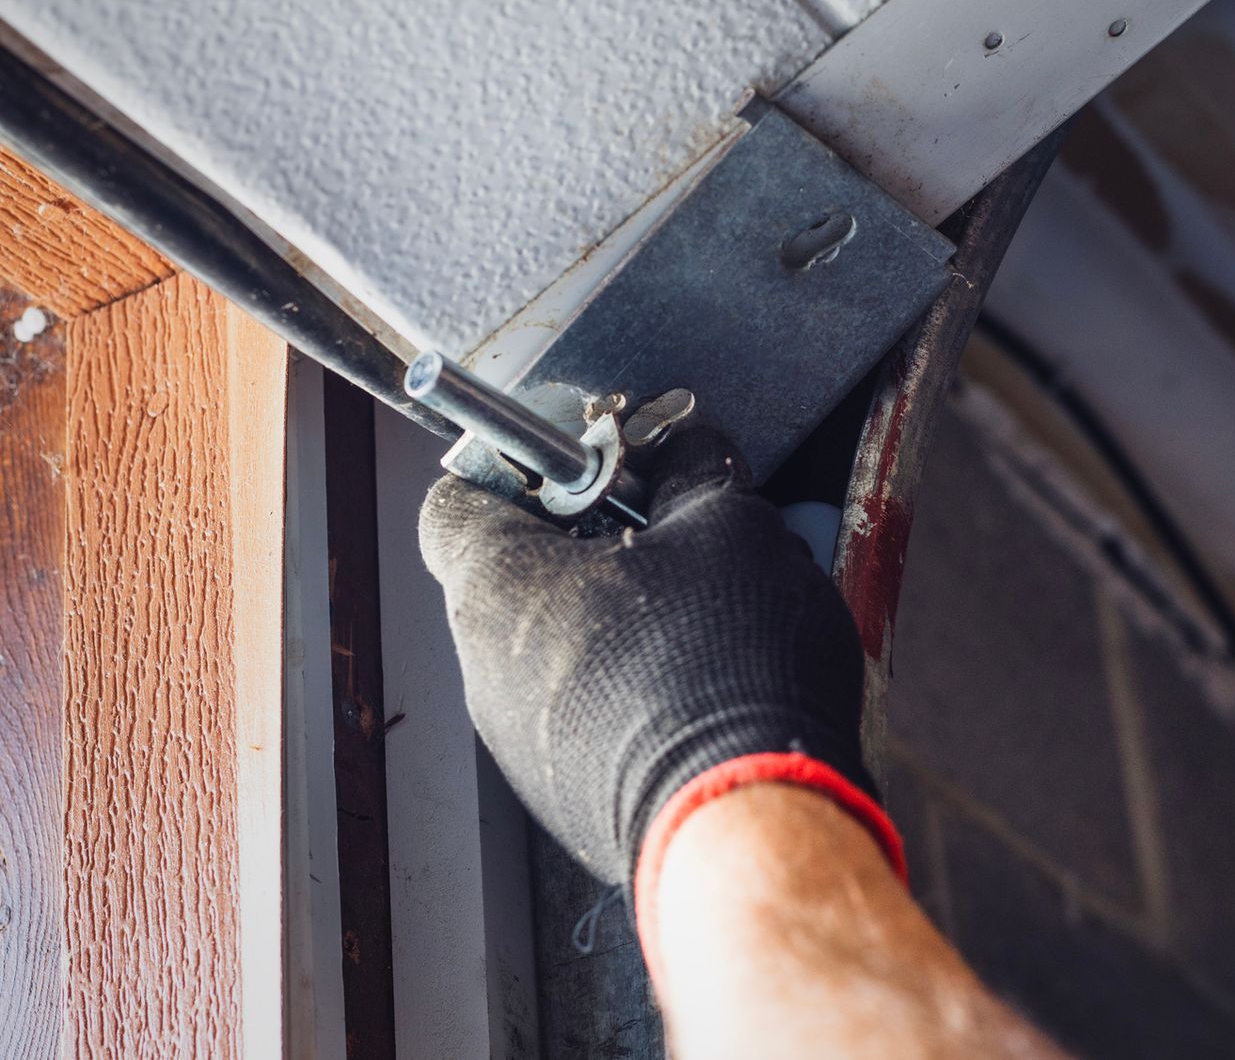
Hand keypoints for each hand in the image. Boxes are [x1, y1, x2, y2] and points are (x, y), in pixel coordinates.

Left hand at [418, 425, 884, 889]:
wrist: (744, 820)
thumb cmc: (721, 665)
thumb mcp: (729, 523)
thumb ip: (695, 473)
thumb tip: (688, 448)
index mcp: (498, 584)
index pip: (457, 501)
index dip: (521, 470)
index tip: (585, 464)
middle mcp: (485, 667)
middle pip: (523, 577)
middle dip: (601, 547)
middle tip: (677, 534)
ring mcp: (522, 743)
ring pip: (564, 648)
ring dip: (629, 621)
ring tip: (716, 615)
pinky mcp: (569, 797)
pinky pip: (593, 715)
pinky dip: (641, 690)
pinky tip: (714, 684)